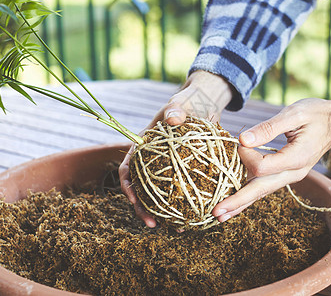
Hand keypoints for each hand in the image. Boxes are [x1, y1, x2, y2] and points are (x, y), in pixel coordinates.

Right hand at [118, 70, 233, 226]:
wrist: (204, 105)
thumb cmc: (187, 102)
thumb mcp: (180, 103)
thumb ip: (176, 109)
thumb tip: (173, 119)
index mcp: (142, 147)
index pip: (127, 168)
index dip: (126, 186)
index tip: (133, 199)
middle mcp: (152, 161)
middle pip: (141, 189)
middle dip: (143, 209)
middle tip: (153, 224)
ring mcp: (167, 168)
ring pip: (160, 195)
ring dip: (164, 212)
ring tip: (176, 228)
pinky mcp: (183, 172)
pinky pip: (182, 190)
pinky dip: (185, 203)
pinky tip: (195, 216)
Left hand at [212, 92, 330, 221]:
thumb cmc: (316, 114)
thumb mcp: (294, 114)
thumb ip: (268, 128)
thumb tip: (242, 140)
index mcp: (297, 158)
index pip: (262, 167)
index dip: (245, 156)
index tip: (241, 140)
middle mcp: (293, 173)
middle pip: (260, 190)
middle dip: (237, 202)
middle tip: (215, 213)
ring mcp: (289, 176)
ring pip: (261, 193)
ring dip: (239, 204)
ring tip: (219, 216)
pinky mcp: (284, 174)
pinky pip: (263, 187)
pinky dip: (247, 196)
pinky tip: (234, 205)